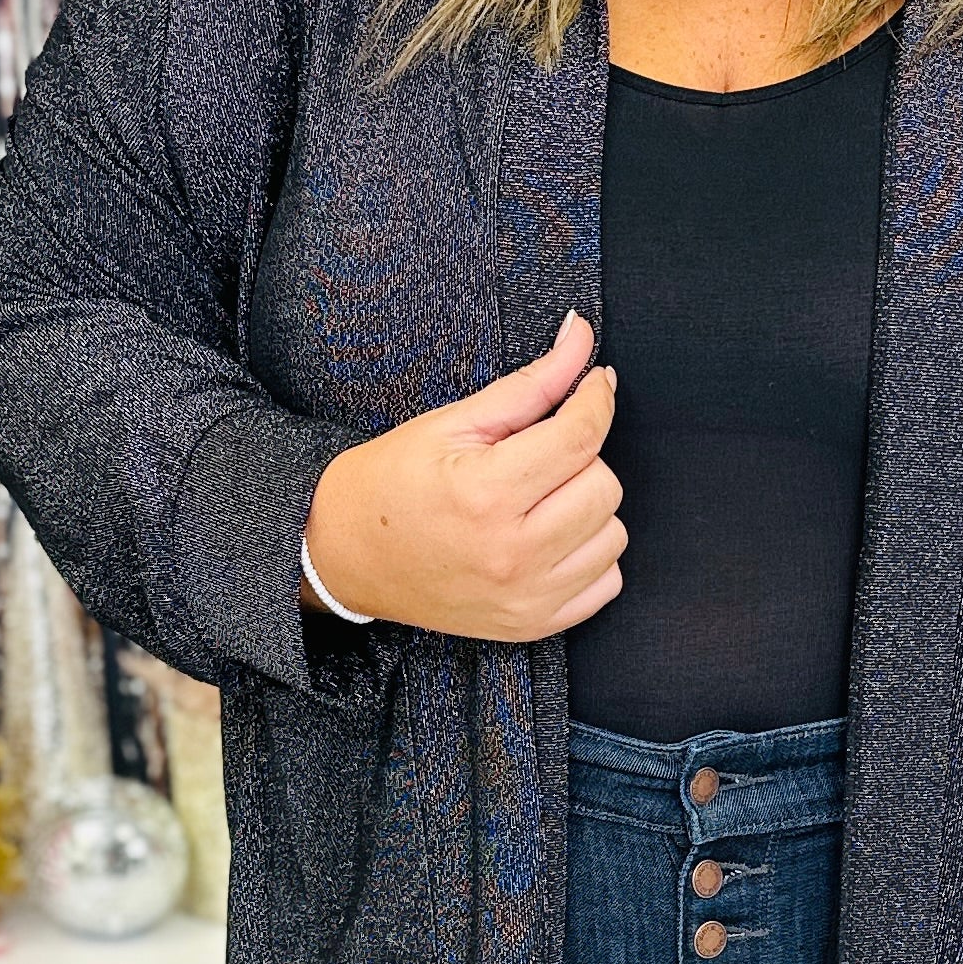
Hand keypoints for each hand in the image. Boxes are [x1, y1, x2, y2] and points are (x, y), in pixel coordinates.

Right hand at [302, 313, 624, 641]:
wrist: (349, 556)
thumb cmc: (393, 484)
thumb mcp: (453, 423)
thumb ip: (531, 384)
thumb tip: (582, 338)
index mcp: (485, 494)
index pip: (581, 437)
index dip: (596, 399)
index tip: (595, 383)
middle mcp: (512, 554)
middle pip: (604, 485)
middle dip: (579, 458)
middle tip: (536, 455)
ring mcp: (527, 598)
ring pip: (612, 533)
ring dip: (586, 507)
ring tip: (538, 500)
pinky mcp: (534, 625)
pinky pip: (606, 581)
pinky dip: (588, 553)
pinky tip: (547, 538)